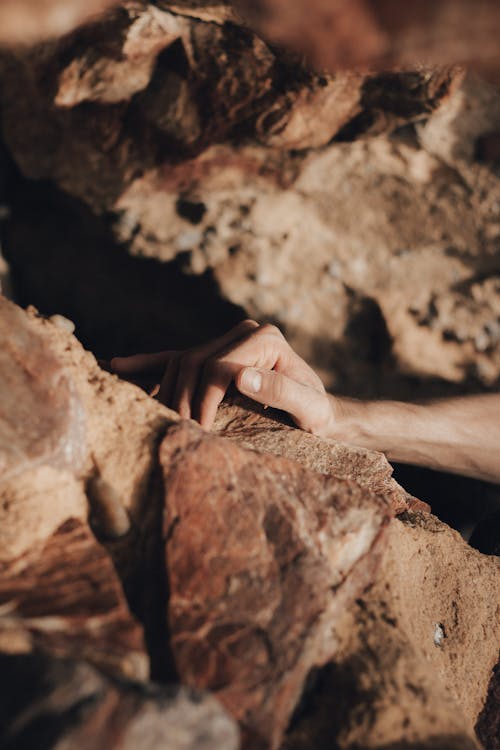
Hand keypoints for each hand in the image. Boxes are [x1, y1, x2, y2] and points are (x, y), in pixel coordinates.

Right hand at [111, 320, 334, 432]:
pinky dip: (147, 363)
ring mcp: (225, 340)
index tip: (199, 430)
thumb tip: (239, 376)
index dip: (206, 399)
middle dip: (183, 398)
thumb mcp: (310, 408)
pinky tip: (118, 365)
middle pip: (195, 361)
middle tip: (178, 431)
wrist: (318, 411)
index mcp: (265, 338)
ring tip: (158, 419)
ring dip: (166, 390)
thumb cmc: (317, 414)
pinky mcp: (213, 353)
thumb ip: (281, 392)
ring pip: (180, 361)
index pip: (220, 366)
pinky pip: (174, 357)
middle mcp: (244, 332)